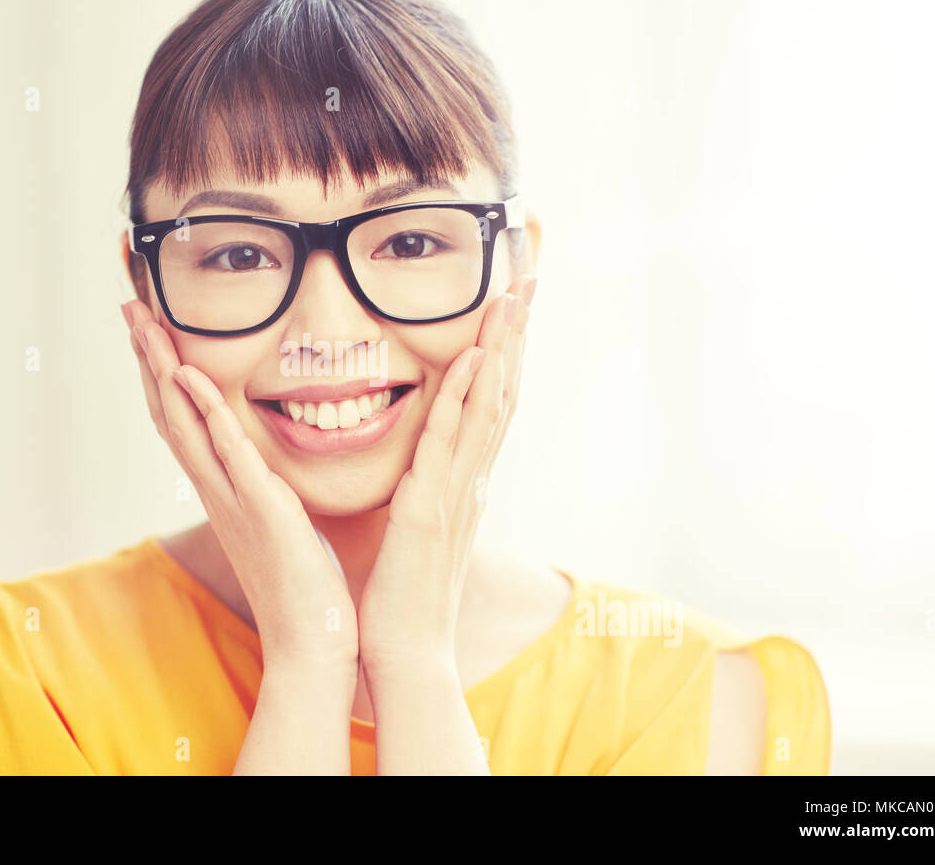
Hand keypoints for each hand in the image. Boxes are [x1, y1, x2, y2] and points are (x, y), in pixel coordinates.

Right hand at [122, 299, 358, 669]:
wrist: (313, 645)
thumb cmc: (305, 588)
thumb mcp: (283, 524)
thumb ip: (269, 491)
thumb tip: (269, 468)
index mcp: (223, 491)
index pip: (182, 420)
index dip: (161, 371)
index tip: (149, 326)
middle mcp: (216, 491)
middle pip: (167, 411)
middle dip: (147, 355)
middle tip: (127, 304)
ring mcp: (232, 499)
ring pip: (183, 423)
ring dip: (160, 367)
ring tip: (142, 320)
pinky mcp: (261, 508)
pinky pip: (226, 451)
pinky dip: (204, 410)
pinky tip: (189, 374)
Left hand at [357, 275, 536, 673]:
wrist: (405, 655)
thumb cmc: (404, 597)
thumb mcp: (418, 531)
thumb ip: (427, 493)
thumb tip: (426, 470)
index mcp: (464, 484)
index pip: (492, 405)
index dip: (508, 354)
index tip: (514, 306)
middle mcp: (469, 481)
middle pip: (503, 393)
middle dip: (517, 334)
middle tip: (530, 278)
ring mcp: (454, 493)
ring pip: (488, 407)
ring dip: (502, 348)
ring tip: (513, 296)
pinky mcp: (428, 508)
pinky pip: (450, 441)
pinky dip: (466, 396)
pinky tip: (475, 358)